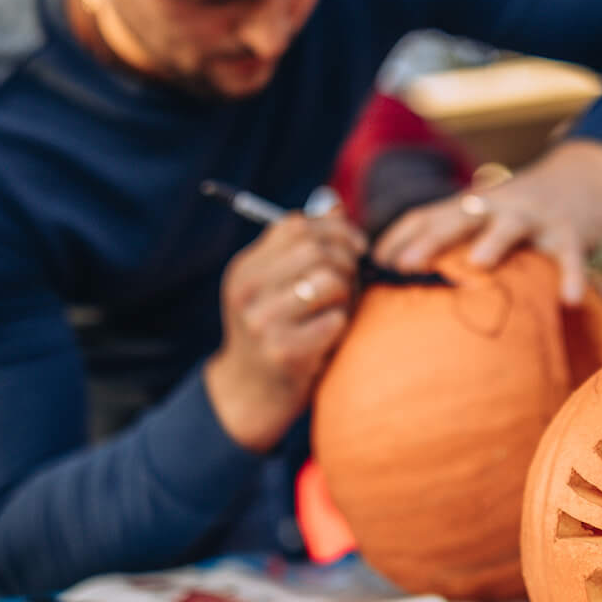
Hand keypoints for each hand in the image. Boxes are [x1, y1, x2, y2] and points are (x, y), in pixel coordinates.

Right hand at [205, 211, 366, 452]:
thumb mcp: (276, 288)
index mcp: (245, 270)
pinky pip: (335, 321)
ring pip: (329, 281)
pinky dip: (342, 327)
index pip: (296, 226)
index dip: (336, 230)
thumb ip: (303, 248)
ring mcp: (262, 322)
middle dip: (347, 263)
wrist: (248, 397)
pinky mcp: (283, 353)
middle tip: (352, 285)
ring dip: (347, 296)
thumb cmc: (274, 335)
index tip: (356, 247)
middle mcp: (247, 291)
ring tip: (339, 311)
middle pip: (316, 250)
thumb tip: (333, 203)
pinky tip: (330, 339)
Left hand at [375, 138, 601, 303]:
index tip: (372, 264)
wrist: (584, 173)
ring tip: (478, 264)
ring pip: (511, 225)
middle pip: (458, 218)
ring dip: (494, 241)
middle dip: (429, 239)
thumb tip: (395, 270)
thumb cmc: (520, 208)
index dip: (398, 237)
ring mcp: (534, 217)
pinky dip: (572, 275)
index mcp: (470, 206)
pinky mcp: (571, 232)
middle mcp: (497, 207)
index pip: (426, 216)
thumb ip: (448, 236)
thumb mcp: (482, 214)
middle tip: (403, 265)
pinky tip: (570, 299)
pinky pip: (571, 256)